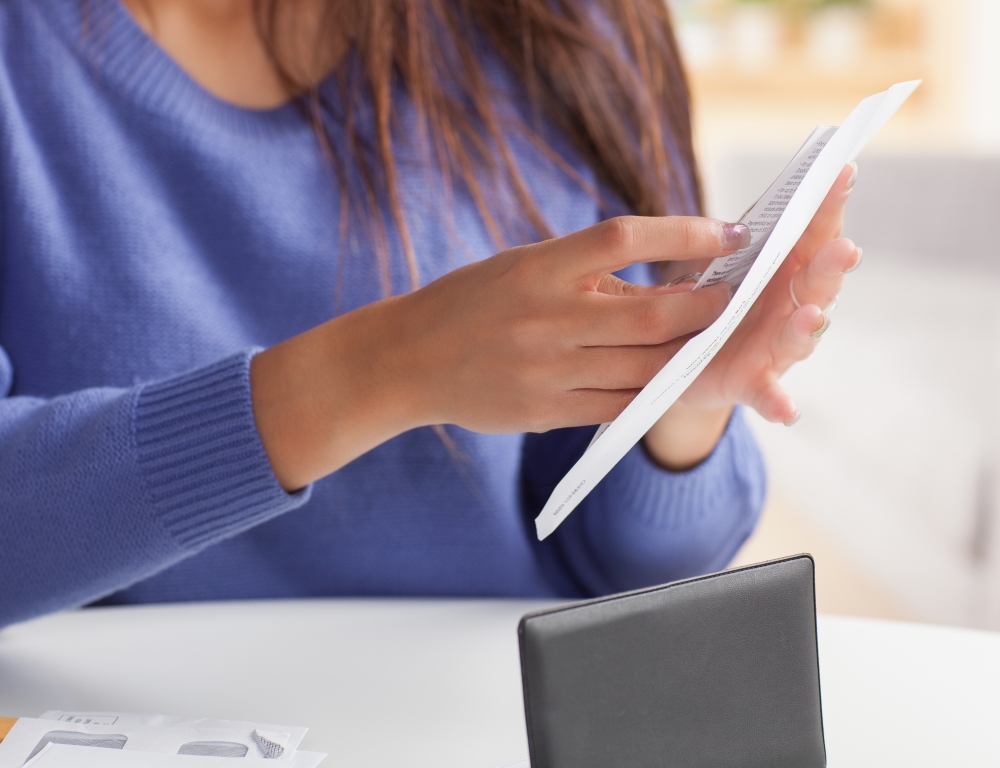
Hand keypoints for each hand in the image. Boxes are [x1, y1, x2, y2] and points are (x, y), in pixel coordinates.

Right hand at [252, 216, 748, 489]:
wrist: (407, 361)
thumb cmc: (470, 303)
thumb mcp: (522, 270)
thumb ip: (585, 275)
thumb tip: (666, 278)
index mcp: (538, 267)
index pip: (623, 238)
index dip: (684, 234)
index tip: (727, 232)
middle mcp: (545, 317)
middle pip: (650, 313)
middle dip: (706, 307)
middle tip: (736, 298)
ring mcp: (546, 370)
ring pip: (644, 366)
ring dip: (689, 353)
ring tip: (715, 341)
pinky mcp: (544, 411)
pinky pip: (619, 405)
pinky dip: (653, 393)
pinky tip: (675, 380)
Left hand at [653, 163, 859, 461]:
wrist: (682, 363)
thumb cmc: (708, 304)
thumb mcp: (712, 270)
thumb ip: (727, 247)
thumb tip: (737, 226)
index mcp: (783, 271)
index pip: (812, 232)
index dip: (828, 204)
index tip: (843, 173)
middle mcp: (790, 307)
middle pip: (817, 282)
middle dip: (831, 265)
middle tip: (845, 249)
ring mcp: (775, 347)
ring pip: (797, 335)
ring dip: (807, 325)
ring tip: (810, 316)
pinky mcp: (751, 383)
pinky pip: (767, 394)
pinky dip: (778, 402)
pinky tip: (787, 410)